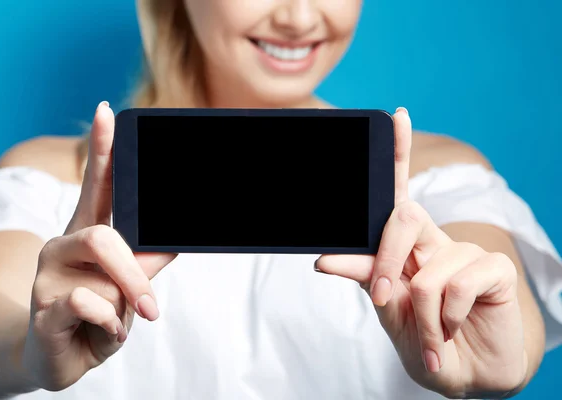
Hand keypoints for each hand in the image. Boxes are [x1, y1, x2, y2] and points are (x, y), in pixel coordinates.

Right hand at [22, 102, 176, 390]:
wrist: (59, 357)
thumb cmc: (98, 312)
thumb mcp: (129, 285)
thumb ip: (147, 261)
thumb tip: (174, 238)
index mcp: (86, 232)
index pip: (95, 184)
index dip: (101, 148)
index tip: (108, 112)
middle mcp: (62, 244)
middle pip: (105, 236)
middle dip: (134, 274)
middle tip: (151, 307)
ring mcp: (47, 273)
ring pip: (101, 276)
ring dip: (123, 303)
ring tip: (120, 322)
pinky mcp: (42, 306)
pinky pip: (87, 305)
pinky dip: (107, 325)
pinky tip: (97, 333)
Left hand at [315, 108, 526, 397]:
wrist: (461, 373)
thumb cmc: (422, 336)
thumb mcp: (386, 307)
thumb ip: (362, 276)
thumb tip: (323, 258)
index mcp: (407, 245)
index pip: (397, 193)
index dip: (398, 152)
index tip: (395, 115)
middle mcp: (435, 240)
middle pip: (404, 215)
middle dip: (386, 258)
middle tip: (380, 294)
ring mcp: (467, 251)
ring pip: (427, 269)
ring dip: (419, 313)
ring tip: (431, 334)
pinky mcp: (496, 268)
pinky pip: (458, 285)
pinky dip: (446, 317)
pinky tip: (455, 326)